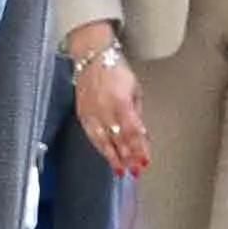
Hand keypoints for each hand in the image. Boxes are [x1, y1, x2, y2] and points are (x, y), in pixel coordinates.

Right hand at [65, 29, 149, 175]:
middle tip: (135, 170)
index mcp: (121, 103)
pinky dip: (100, 147)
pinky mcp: (82, 114)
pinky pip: (92, 135)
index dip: (138, 148)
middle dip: (128, 157)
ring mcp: (92, 113)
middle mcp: (105, 110)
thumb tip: (141, 133)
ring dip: (113, 157)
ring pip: (103, 141)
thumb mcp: (134, 89)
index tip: (145, 160)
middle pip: (118, 139)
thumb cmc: (115, 69)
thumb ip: (137, 113)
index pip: (132, 132)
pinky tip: (106, 155)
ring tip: (120, 170)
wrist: (92, 57)